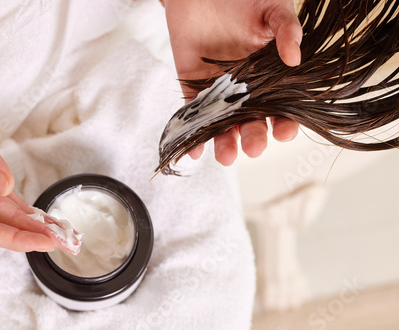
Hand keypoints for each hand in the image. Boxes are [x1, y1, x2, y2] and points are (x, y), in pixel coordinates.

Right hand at [0, 33, 54, 251]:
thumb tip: (3, 186)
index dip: (15, 239)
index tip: (43, 242)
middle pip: (3, 225)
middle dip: (33, 237)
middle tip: (64, 243)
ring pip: (9, 213)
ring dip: (34, 225)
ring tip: (61, 233)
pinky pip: (10, 197)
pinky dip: (27, 208)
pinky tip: (42, 216)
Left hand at [164, 0, 302, 164]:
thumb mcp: (272, 9)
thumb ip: (285, 30)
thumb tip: (295, 57)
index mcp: (270, 76)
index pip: (281, 105)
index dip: (284, 121)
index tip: (284, 131)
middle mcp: (245, 89)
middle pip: (251, 121)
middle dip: (253, 138)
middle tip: (253, 147)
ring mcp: (218, 90)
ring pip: (223, 124)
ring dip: (224, 143)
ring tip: (226, 156)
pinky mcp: (191, 86)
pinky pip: (192, 113)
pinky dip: (192, 132)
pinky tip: (193, 151)